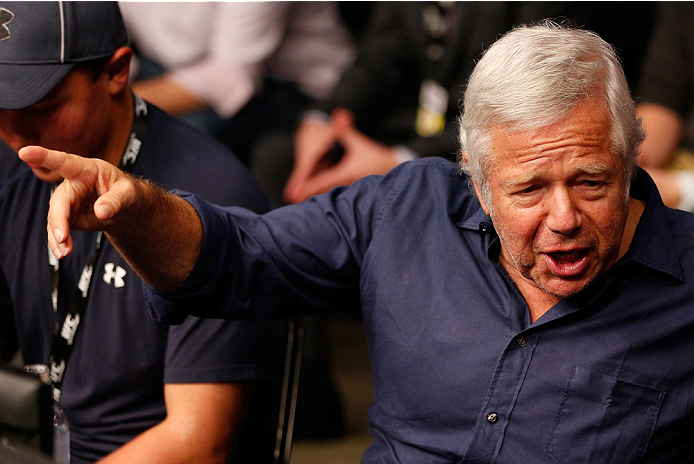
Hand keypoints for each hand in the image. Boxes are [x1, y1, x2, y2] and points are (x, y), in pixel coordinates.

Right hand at [18, 146, 137, 258]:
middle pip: (59, 200)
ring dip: (57, 236)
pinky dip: (59, 242)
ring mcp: (68, 201)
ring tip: (64, 251)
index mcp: (87, 169)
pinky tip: (62, 252)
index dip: (44, 156)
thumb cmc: (128, 192)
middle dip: (58, 219)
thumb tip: (101, 212)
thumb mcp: (129, 194)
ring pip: (55, 218)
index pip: (64, 161)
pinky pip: (58, 230)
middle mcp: (72, 184)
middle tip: (62, 237)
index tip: (25, 151)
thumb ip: (116, 201)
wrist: (128, 208)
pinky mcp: (68, 217)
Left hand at [284, 110, 398, 202]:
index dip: (307, 186)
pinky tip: (312, 202)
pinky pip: (335, 199)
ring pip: (328, 197)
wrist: (393, 169)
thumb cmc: (375, 156)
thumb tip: (339, 113)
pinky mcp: (352, 197)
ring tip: (296, 200)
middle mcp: (346, 186)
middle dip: (306, 195)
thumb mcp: (359, 143)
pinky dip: (323, 199)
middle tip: (290, 197)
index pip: (322, 181)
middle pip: (321, 193)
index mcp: (345, 174)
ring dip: (313, 198)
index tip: (295, 192)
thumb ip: (345, 131)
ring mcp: (349, 192)